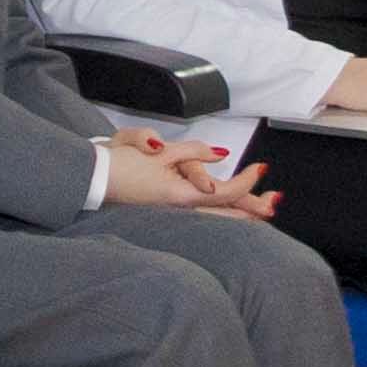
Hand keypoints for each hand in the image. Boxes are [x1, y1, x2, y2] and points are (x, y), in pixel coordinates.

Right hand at [105, 132, 271, 217]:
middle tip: (275, 203)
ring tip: (258, 211)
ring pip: (215, 217)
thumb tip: (220, 155)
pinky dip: (219, 213)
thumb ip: (190, 152)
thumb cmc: (120, 164)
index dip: (247, 182)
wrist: (91, 179)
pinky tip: (224, 212)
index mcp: (181, 195)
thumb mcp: (157, 150)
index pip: (226, 192)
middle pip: (225, 212)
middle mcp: (180, 209)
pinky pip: (201, 215)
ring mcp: (173, 214)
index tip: (262, 168)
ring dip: (238, 213)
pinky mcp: (166, 212)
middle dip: (252, 207)